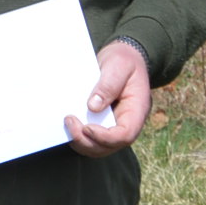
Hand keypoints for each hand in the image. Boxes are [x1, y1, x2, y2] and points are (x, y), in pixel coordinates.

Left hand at [70, 39, 150, 155]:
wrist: (123, 57)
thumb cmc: (124, 60)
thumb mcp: (118, 65)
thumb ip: (108, 84)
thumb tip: (93, 106)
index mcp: (137, 109)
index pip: (126, 134)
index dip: (105, 137)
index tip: (87, 127)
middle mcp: (128, 122)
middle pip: (110, 146)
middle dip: (87, 141)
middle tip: (70, 121)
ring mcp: (115, 125)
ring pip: (99, 147)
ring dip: (81, 141)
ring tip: (68, 122)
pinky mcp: (102, 123)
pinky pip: (91, 139)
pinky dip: (79, 136)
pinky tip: (69, 123)